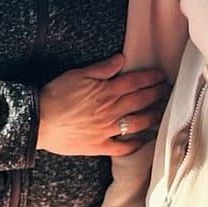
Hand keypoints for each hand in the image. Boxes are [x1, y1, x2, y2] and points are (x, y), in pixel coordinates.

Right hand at [36, 54, 167, 157]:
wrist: (39, 121)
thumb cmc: (56, 94)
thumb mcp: (78, 73)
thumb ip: (102, 68)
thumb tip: (121, 59)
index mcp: (106, 91)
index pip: (134, 82)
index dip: (150, 78)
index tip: (161, 76)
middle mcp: (111, 110)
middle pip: (139, 101)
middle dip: (156, 95)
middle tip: (168, 91)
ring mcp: (106, 129)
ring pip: (136, 123)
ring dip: (151, 117)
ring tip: (161, 113)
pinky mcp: (98, 145)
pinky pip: (121, 147)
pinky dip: (134, 145)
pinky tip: (143, 142)